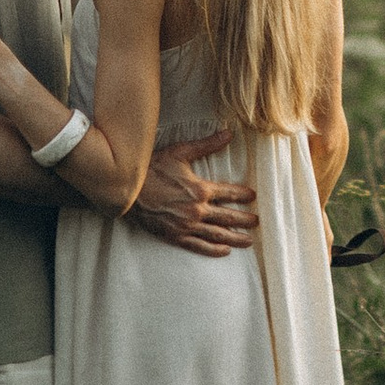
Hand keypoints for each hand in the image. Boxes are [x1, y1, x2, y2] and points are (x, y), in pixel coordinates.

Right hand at [128, 132, 259, 257]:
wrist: (127, 190)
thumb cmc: (152, 168)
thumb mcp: (180, 152)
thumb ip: (206, 145)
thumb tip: (228, 133)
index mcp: (200, 189)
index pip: (229, 193)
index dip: (243, 195)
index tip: (253, 196)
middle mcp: (197, 210)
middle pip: (228, 216)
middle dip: (245, 219)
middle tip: (257, 222)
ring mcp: (187, 225)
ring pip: (217, 234)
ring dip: (235, 238)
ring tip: (249, 241)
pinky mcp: (175, 236)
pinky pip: (199, 246)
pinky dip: (213, 250)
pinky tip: (224, 251)